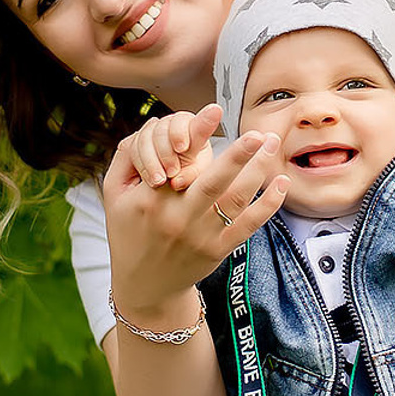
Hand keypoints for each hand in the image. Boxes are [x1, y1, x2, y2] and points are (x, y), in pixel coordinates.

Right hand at [102, 107, 287, 318]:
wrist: (144, 285)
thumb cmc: (129, 232)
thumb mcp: (114, 196)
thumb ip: (126, 158)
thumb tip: (149, 126)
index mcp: (151, 199)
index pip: (177, 160)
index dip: (196, 133)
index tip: (215, 110)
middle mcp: (177, 217)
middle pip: (213, 181)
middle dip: (239, 154)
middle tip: (259, 132)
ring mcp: (200, 235)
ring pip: (235, 200)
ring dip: (258, 171)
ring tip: (272, 144)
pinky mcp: (218, 250)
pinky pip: (248, 225)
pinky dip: (267, 204)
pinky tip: (280, 183)